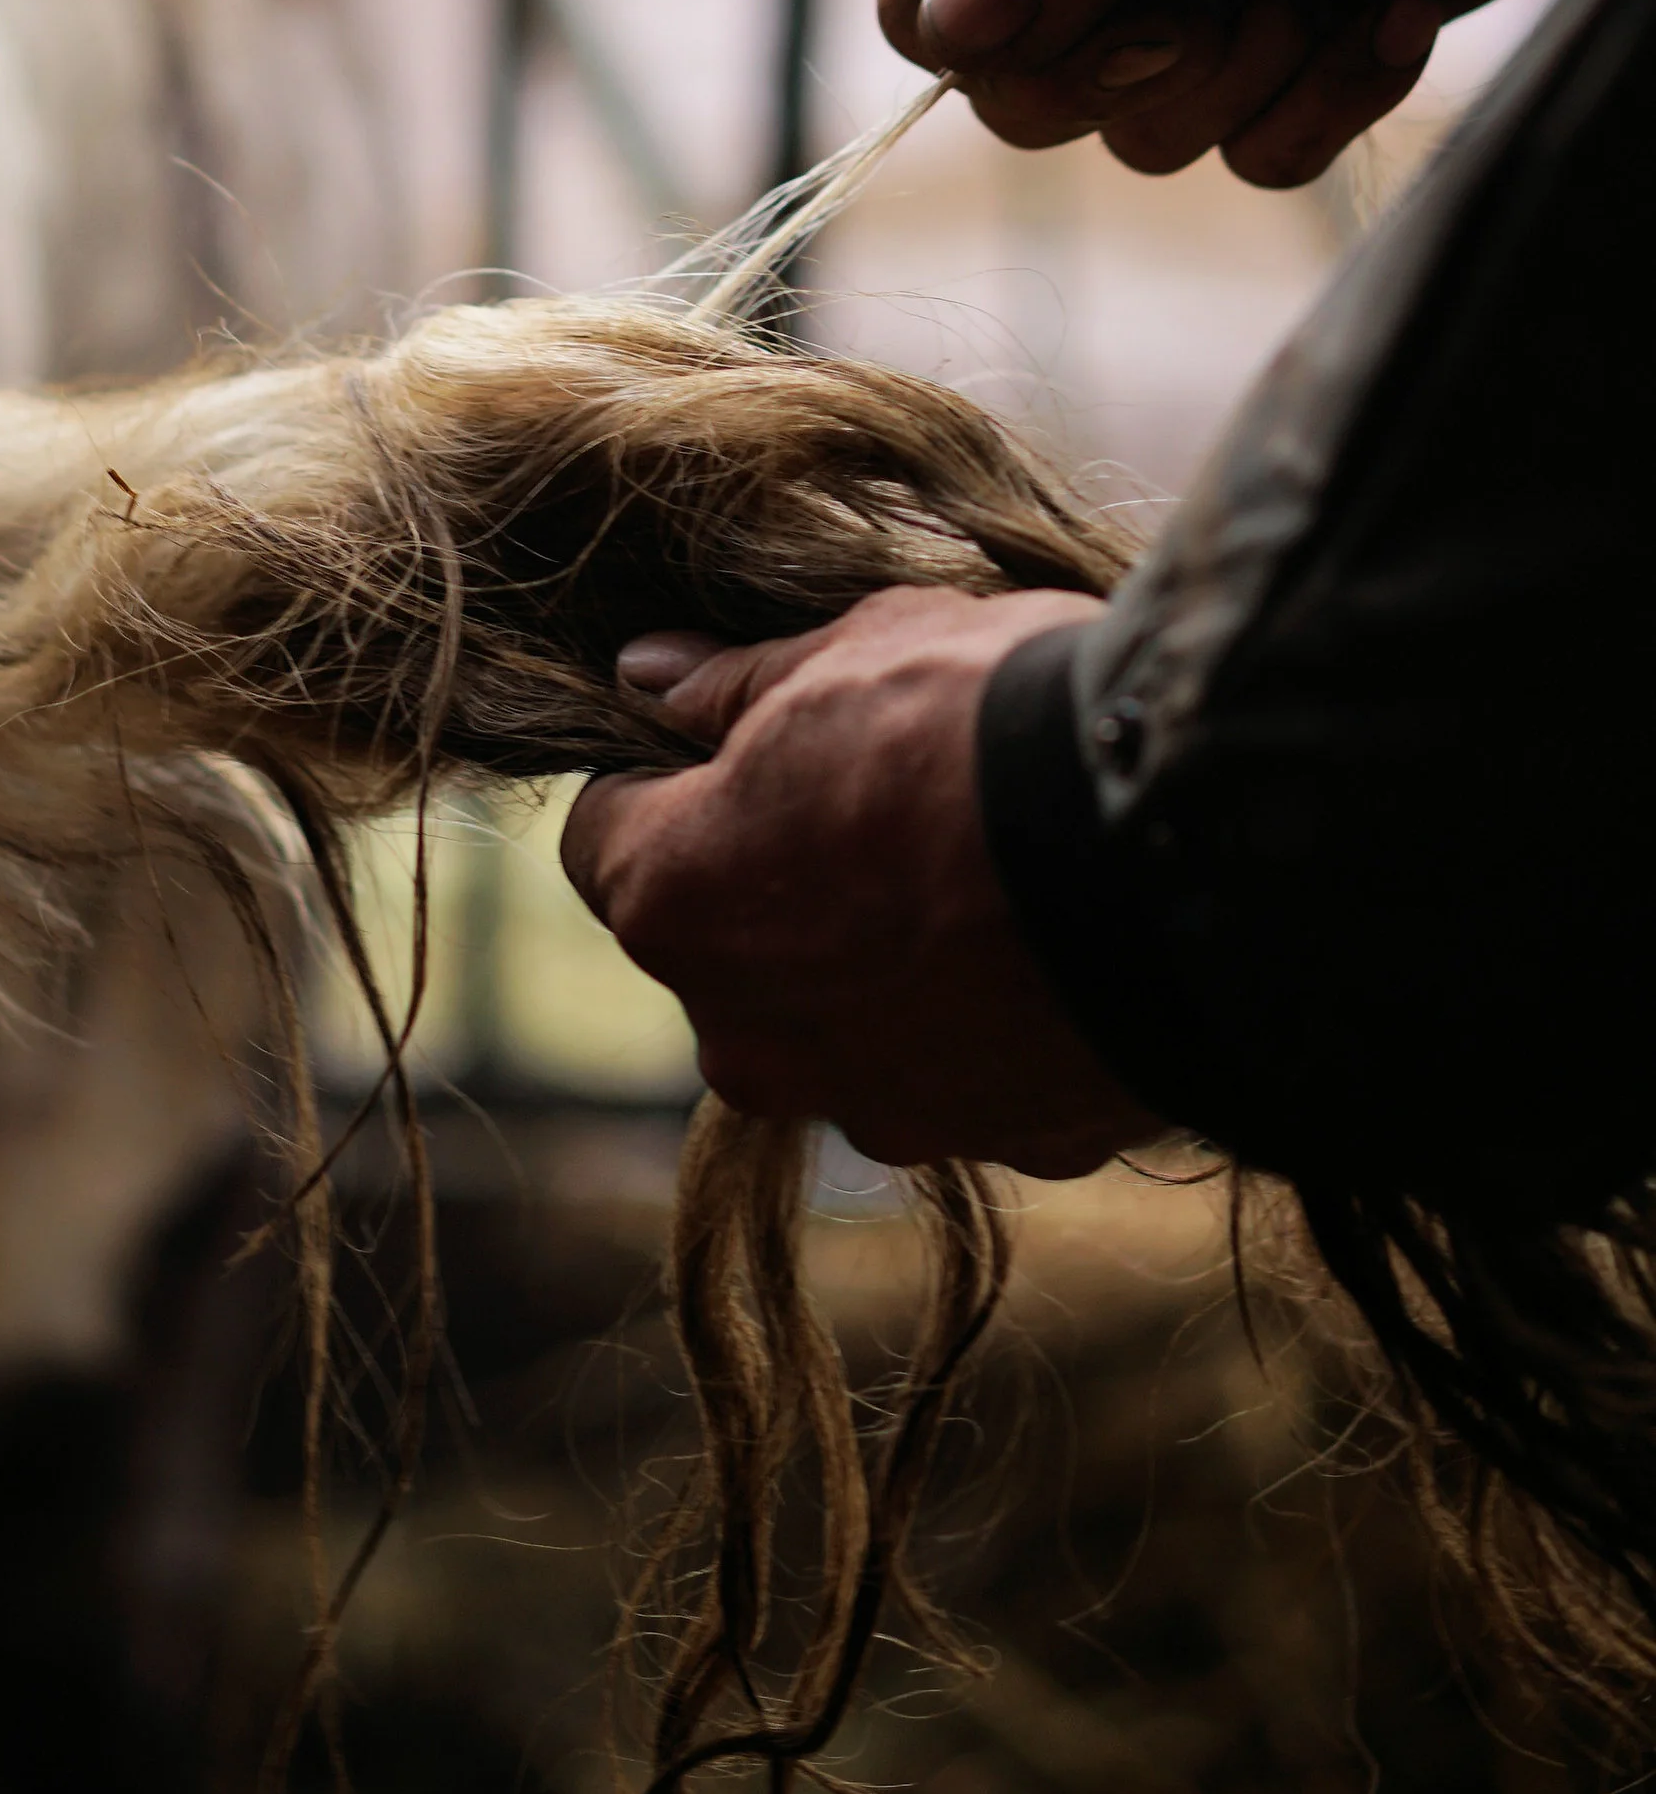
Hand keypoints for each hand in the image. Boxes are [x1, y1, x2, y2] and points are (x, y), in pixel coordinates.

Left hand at [559, 589, 1148, 1176]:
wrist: (1188, 842)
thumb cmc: (984, 723)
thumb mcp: (850, 650)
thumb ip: (732, 683)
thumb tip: (645, 676)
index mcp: (673, 902)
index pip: (605, 836)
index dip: (669, 777)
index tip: (743, 740)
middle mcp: (746, 1037)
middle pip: (726, 947)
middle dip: (781, 883)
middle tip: (886, 800)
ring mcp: (874, 1108)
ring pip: (846, 1025)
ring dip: (888, 966)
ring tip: (990, 876)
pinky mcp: (1000, 1143)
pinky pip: (973, 1074)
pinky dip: (996, 1023)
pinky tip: (1060, 948)